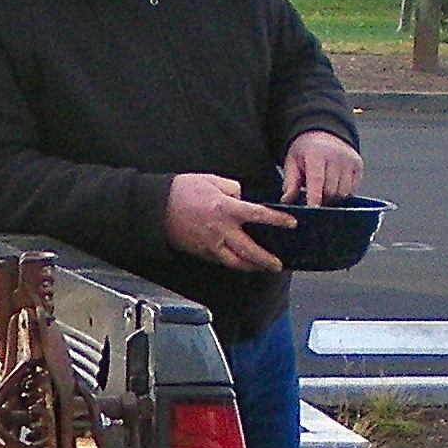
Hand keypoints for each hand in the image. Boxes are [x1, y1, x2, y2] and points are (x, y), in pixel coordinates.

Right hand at [164, 171, 290, 271]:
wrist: (156, 208)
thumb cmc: (182, 191)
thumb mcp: (211, 180)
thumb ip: (232, 189)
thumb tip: (242, 197)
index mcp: (226, 209)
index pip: (258, 215)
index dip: (277, 220)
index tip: (291, 223)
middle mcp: (221, 230)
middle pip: (250, 250)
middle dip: (267, 259)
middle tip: (278, 264)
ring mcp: (211, 244)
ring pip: (236, 262)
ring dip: (251, 267)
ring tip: (261, 267)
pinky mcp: (202, 252)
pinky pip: (222, 260)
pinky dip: (234, 263)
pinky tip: (241, 262)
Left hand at [280, 129, 363, 206]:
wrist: (323, 134)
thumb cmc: (306, 151)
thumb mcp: (292, 163)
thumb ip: (290, 183)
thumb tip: (287, 201)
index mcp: (316, 154)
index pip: (317, 180)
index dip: (314, 197)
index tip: (312, 210)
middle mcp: (336, 156)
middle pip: (331, 190)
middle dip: (322, 200)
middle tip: (314, 199)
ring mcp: (349, 161)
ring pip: (343, 193)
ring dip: (333, 198)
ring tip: (323, 191)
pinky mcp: (358, 166)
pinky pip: (352, 189)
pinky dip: (343, 193)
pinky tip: (334, 187)